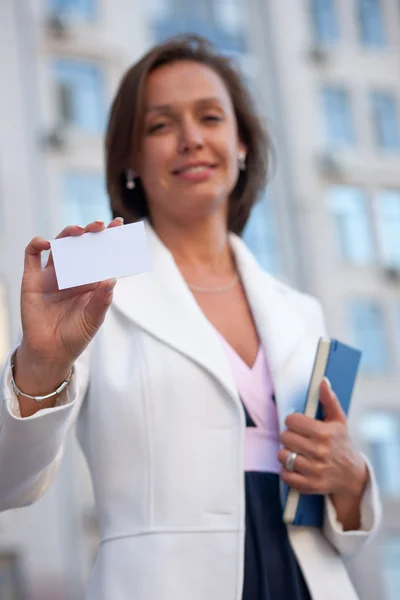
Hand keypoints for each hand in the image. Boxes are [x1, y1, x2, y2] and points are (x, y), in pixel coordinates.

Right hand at [18, 218, 123, 368]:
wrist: (50, 352)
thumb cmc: (75, 335)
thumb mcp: (93, 319)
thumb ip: (102, 300)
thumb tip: (112, 279)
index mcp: (91, 280)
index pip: (102, 254)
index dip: (110, 239)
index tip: (119, 225)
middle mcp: (72, 273)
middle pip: (82, 245)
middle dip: (91, 232)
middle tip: (100, 225)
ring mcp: (52, 274)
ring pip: (60, 245)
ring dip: (68, 233)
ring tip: (79, 230)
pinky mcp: (33, 279)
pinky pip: (32, 255)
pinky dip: (37, 244)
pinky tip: (48, 243)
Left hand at [278, 378, 366, 498]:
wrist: (352, 476)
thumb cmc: (342, 443)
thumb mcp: (339, 420)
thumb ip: (329, 400)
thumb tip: (322, 381)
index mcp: (325, 433)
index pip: (292, 420)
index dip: (292, 420)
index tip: (297, 424)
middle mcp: (320, 452)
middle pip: (285, 437)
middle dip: (288, 436)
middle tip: (296, 438)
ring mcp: (316, 470)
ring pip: (283, 456)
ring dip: (285, 453)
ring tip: (294, 451)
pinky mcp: (311, 485)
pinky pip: (286, 476)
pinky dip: (286, 471)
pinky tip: (294, 466)